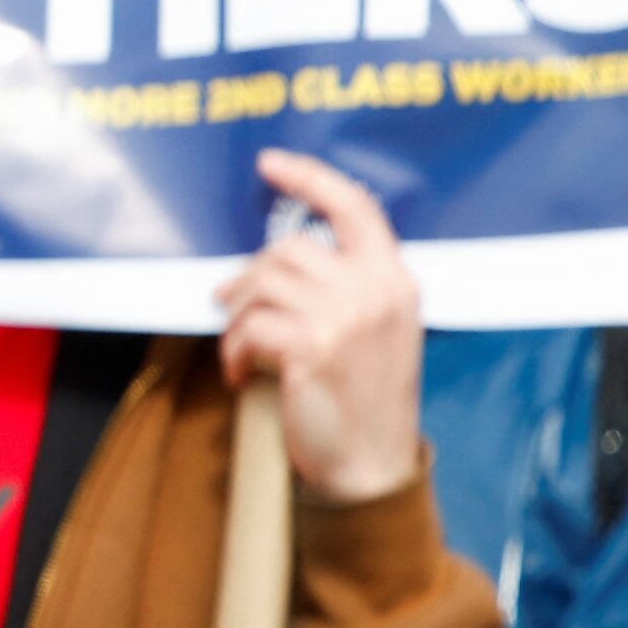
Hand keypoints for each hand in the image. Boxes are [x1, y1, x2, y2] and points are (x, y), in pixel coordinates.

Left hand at [213, 150, 424, 505]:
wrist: (372, 463)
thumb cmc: (366, 398)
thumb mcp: (377, 330)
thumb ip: (346, 287)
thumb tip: (276, 260)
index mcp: (394, 280)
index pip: (356, 207)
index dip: (310, 178)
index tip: (271, 164)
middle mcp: (375, 290)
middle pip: (288, 249)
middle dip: (249, 277)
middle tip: (232, 308)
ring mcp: (346, 318)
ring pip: (262, 283)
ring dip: (238, 315)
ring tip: (241, 345)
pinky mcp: (312, 348)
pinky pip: (249, 326)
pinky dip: (234, 349)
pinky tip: (241, 373)